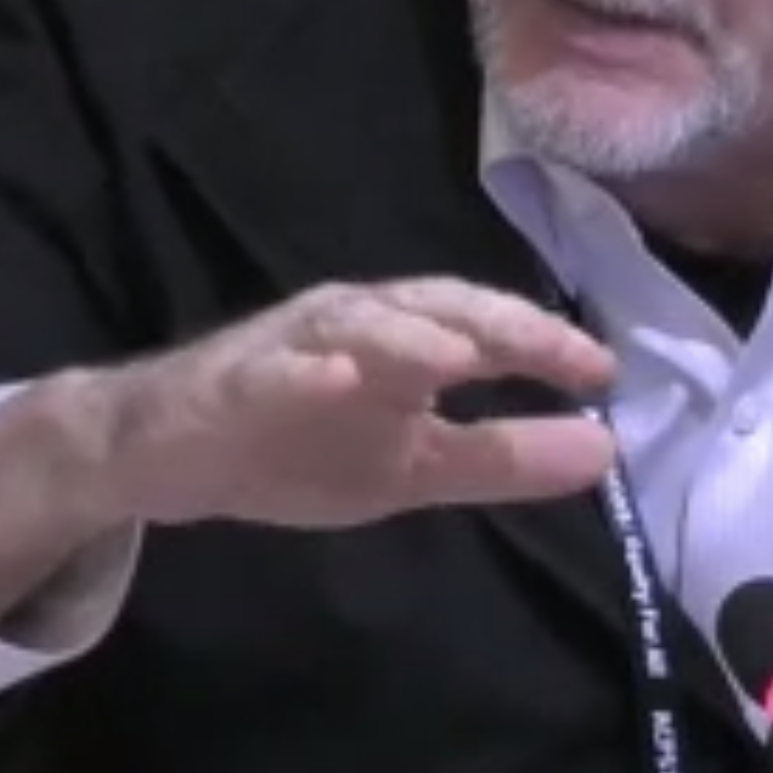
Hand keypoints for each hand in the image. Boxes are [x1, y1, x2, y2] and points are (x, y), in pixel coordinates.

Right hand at [97, 276, 618, 529]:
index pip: (485, 325)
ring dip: (406, 336)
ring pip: (356, 326)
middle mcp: (356, 323)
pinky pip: (268, 370)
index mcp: (405, 338)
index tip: (603, 369)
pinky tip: (335, 378)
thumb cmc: (297, 445)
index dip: (543, 340)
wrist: (166, 455)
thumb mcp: (413, 466)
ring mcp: (291, 345)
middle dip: (494, 323)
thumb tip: (606, 449)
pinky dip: (303, 370)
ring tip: (459, 356)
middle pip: (432, 307)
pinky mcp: (231, 379)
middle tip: (554, 348)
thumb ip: (504, 456)